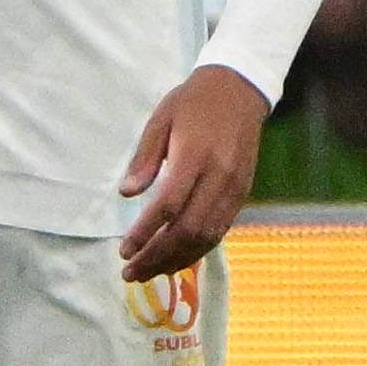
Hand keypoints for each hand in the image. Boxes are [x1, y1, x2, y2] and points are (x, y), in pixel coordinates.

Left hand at [117, 64, 270, 281]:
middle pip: (189, 229)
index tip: (124, 250)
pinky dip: (197, 250)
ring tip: (148, 272)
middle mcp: (219, 178)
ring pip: (207, 237)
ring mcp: (235, 190)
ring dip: (177, 260)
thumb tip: (126, 194)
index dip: (146, 232)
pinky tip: (175, 259)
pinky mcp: (242, 195)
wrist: (238, 93)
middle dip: (158, 256)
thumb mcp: (159, 120)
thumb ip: (144, 158)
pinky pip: (220, 231)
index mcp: (195, 156)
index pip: (169, 205)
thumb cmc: (191, 104)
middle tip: (130, 272)